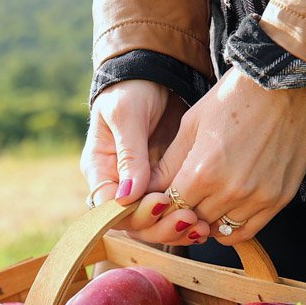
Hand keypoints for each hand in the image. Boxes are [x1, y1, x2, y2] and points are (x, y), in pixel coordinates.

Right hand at [81, 80, 209, 244]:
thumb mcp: (126, 114)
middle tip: (187, 217)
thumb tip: (128, 197)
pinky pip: (173, 215)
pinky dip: (187, 223)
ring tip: (200, 224)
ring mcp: (143, 190)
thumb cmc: (133, 88)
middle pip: (134, 225)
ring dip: (176, 230)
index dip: (133, 214)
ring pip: (155, 226)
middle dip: (160, 227)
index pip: (109, 209)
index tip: (160, 203)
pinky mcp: (166, 189)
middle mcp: (119, 187)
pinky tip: (205, 223)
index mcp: (100, 170)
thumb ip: (129, 155)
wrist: (157, 74)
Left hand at [149, 66, 305, 243]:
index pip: (170, 206)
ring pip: (218, 230)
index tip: (163, 195)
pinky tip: (223, 215)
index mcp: (202, 171)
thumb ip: (169, 164)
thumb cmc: (235, 97)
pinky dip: (231, 228)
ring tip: (204, 203)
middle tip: (183, 199)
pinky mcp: (279, 199)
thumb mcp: (191, 125)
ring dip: (207, 221)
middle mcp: (230, 191)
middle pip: (193, 220)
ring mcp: (257, 198)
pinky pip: (247, 231)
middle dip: (183, 211)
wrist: (288, 81)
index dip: (163, 202)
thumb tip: (144, 190)